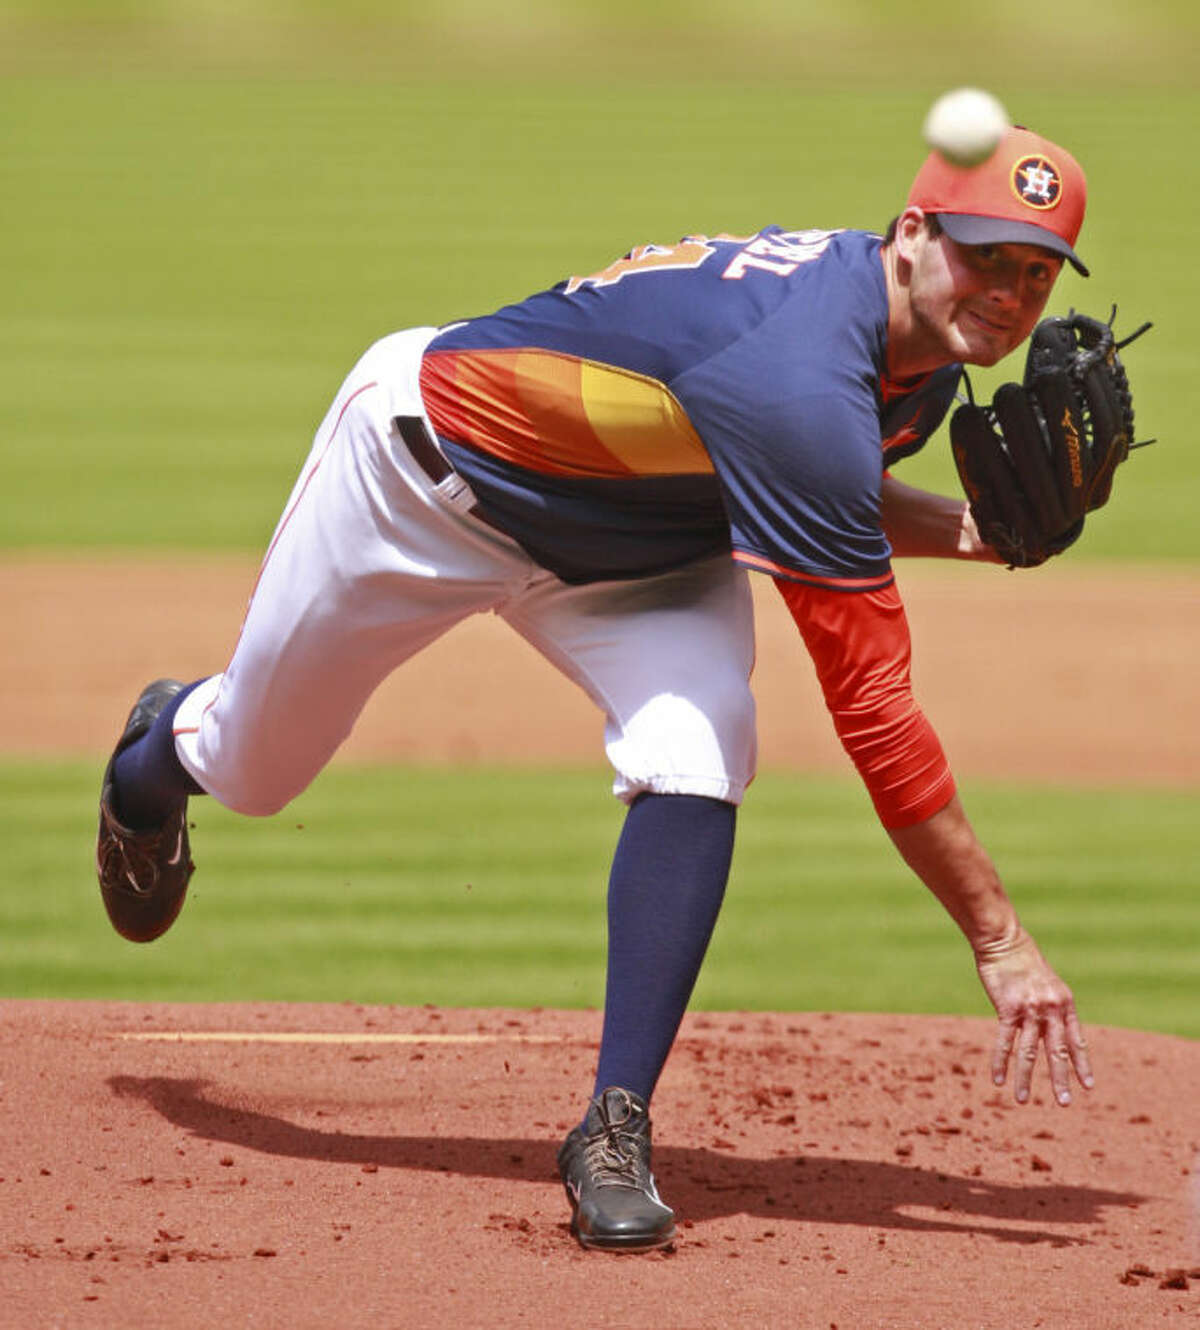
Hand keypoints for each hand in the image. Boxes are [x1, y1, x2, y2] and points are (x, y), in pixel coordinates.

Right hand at [974, 927, 1094, 1105]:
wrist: (1004, 940)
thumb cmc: (1023, 960)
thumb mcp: (1047, 983)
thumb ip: (1050, 1006)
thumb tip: (1050, 1027)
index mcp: (1065, 1003)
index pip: (1077, 1041)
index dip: (1082, 1064)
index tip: (1088, 1086)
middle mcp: (1051, 1009)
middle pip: (1058, 1051)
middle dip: (1061, 1078)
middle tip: (1064, 1102)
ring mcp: (1030, 1010)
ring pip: (1030, 1052)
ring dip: (1026, 1078)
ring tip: (1022, 1101)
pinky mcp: (1008, 1009)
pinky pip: (1005, 1042)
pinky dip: (1001, 1062)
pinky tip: (998, 1079)